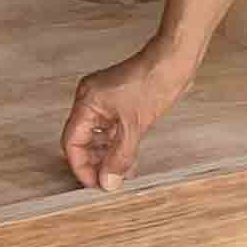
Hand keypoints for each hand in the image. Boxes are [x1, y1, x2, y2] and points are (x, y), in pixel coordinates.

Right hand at [64, 42, 197, 194]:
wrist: (174, 62)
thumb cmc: (153, 81)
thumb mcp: (134, 126)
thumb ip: (120, 157)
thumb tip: (108, 181)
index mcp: (87, 102)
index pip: (72, 141)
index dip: (81, 165)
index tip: (95, 183)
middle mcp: (91, 100)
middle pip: (82, 140)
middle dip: (95, 162)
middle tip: (109, 182)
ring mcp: (105, 102)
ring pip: (98, 137)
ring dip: (107, 156)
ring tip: (121, 174)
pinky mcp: (120, 104)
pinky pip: (111, 130)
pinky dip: (117, 146)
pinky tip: (128, 160)